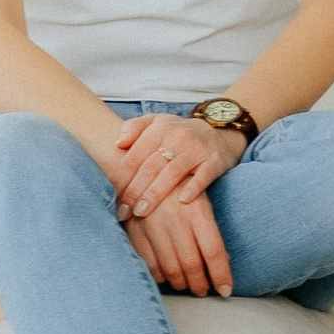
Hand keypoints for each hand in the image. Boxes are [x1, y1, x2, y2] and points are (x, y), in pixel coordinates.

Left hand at [112, 109, 246, 214]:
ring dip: (156, 193)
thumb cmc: (180, 133)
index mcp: (160, 127)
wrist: (219, 132)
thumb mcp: (157, 122)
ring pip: (173, 173)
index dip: (122, 177)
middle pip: (151, 166)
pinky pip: (203, 176)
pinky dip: (193, 188)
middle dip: (135, 190)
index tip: (114, 197)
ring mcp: (198, 149)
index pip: (135, 155)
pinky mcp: (215, 161)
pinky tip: (182, 202)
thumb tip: (118, 143)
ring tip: (142, 212)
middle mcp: (178, 136)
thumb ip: (134, 127)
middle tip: (125, 211)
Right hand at [125, 186, 233, 298]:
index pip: (213, 251)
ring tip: (186, 286)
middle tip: (203, 291)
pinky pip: (149, 263)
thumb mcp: (202, 202)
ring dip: (181, 283)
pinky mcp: (135, 230)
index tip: (225, 290)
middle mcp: (175, 219)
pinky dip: (160, 276)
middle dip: (200, 284)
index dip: (221, 275)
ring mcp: (153, 226)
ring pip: (170, 268)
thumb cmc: (180, 187)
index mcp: (197, 210)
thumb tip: (223, 262)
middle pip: (191, 263)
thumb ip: (211, 232)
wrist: (143, 167)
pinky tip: (167, 277)